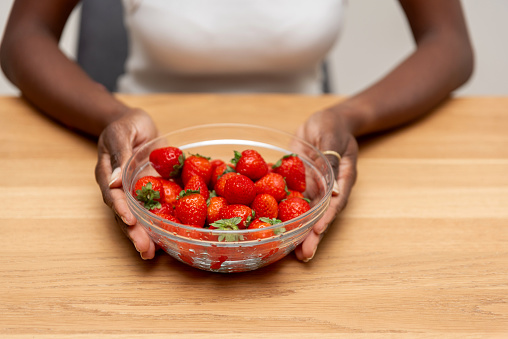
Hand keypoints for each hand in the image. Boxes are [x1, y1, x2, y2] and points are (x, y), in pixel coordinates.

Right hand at [95, 109, 158, 258]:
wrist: (137, 124)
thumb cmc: (126, 125)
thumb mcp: (121, 133)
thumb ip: (120, 153)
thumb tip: (114, 181)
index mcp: (108, 174)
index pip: (112, 196)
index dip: (121, 209)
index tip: (130, 221)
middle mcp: (120, 189)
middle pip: (124, 214)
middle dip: (133, 233)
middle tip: (144, 250)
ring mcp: (136, 193)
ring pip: (138, 218)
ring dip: (145, 236)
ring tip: (152, 254)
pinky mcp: (152, 192)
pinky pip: (156, 210)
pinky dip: (160, 225)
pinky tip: (167, 241)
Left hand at [294, 108, 357, 261]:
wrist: (324, 122)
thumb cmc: (333, 126)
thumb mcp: (332, 137)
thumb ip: (331, 157)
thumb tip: (334, 190)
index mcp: (341, 179)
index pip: (335, 204)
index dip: (326, 220)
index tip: (318, 233)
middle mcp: (326, 189)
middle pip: (320, 216)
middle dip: (312, 236)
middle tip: (304, 255)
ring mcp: (311, 188)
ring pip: (304, 213)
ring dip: (298, 232)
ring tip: (290, 253)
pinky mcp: (297, 184)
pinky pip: (288, 199)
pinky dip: (280, 212)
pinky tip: (271, 227)